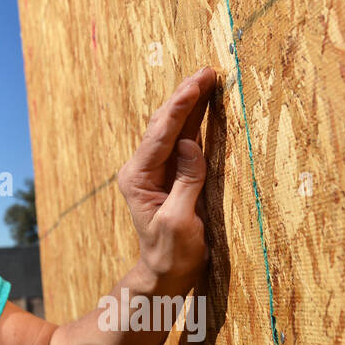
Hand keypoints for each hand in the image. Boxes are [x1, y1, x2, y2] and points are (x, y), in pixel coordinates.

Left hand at [116, 66, 216, 284]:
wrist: (166, 273)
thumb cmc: (172, 253)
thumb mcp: (180, 220)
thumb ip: (186, 181)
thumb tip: (190, 143)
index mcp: (137, 177)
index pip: (160, 134)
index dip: (180, 106)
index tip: (196, 83)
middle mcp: (142, 168)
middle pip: (164, 124)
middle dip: (185, 96)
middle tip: (206, 71)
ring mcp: (156, 170)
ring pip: (173, 128)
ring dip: (191, 103)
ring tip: (207, 78)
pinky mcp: (171, 174)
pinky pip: (183, 141)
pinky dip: (195, 121)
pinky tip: (205, 104)